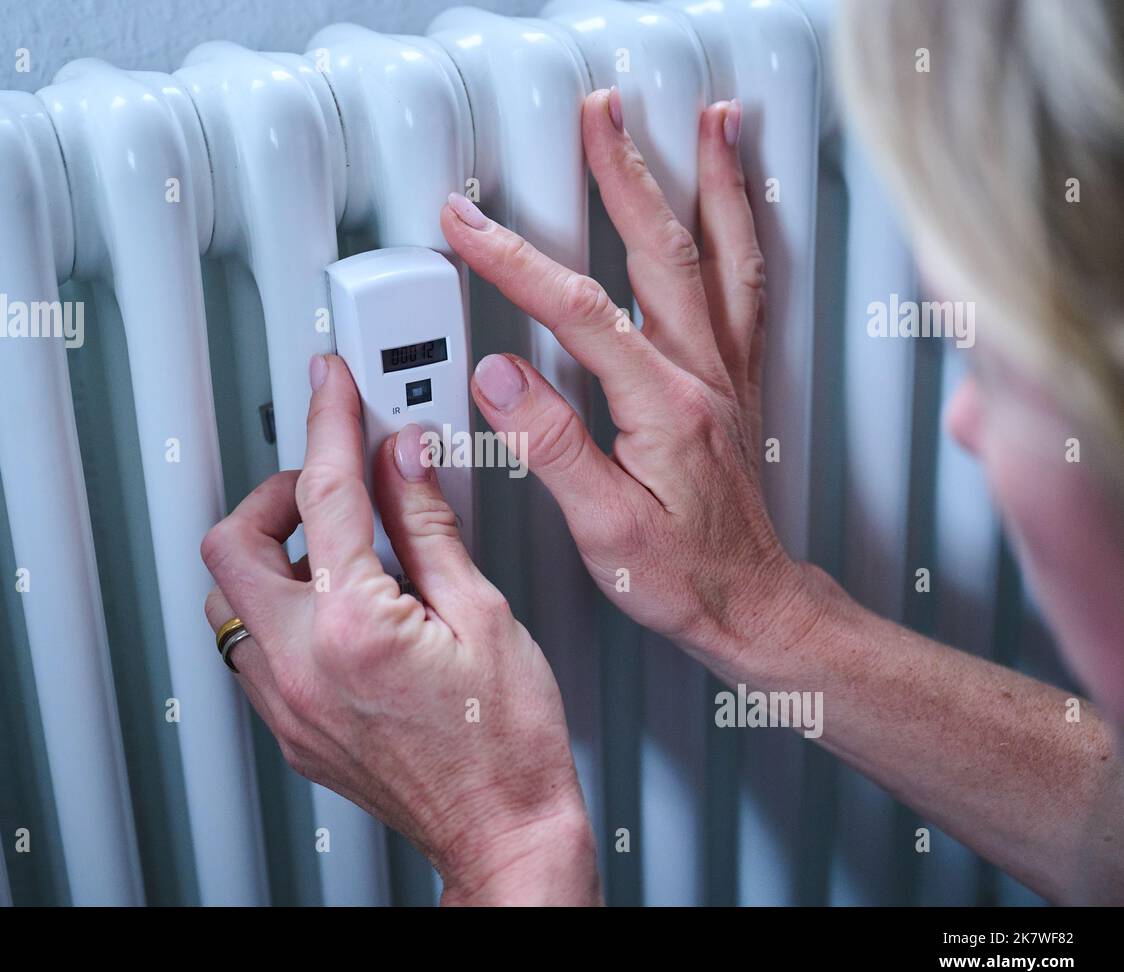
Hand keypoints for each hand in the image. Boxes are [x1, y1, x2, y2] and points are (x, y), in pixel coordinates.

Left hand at [202, 353, 599, 905]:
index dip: (329, 424)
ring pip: (229, 601)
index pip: (325, 495)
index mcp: (352, 629)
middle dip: (272, 496)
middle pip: (231, 545)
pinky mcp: (291, 730)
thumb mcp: (483, 613)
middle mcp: (301, 668)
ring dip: (271, 557)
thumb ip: (429, 527)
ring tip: (336, 548)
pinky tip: (337, 608)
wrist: (503, 830)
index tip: (332, 389)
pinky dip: (281, 610)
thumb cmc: (507, 744)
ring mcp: (287, 705)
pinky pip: (252, 650)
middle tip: (324, 483)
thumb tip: (404, 463)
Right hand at [442, 90, 817, 670]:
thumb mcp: (604, 527)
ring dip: (712, 181)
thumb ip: (552, 445)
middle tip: (600, 115)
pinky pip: (749, 287)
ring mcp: (728, 373)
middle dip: (625, 173)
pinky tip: (736, 205)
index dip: (515, 260)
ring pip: (724, 256)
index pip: (579, 311)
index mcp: (665, 406)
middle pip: (664, 251)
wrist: (755, 603)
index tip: (468, 224)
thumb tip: (502, 379)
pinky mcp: (737, 382)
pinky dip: (744, 231)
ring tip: (708, 122)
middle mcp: (705, 376)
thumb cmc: (686, 577)